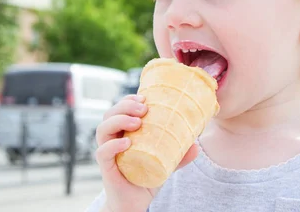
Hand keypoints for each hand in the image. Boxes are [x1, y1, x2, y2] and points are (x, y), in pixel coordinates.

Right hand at [95, 94, 198, 211]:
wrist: (134, 203)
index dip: (128, 100)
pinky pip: (102, 152)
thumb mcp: (165, 163)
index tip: (145, 98)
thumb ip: (179, 155)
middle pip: (110, 114)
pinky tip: (127, 143)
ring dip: (119, 120)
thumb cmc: (146, 178)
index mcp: (124, 133)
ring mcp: (108, 153)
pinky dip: (113, 145)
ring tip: (137, 122)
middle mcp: (112, 140)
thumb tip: (196, 146)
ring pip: (102, 129)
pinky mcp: (106, 168)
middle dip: (125, 106)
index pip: (120, 109)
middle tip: (143, 108)